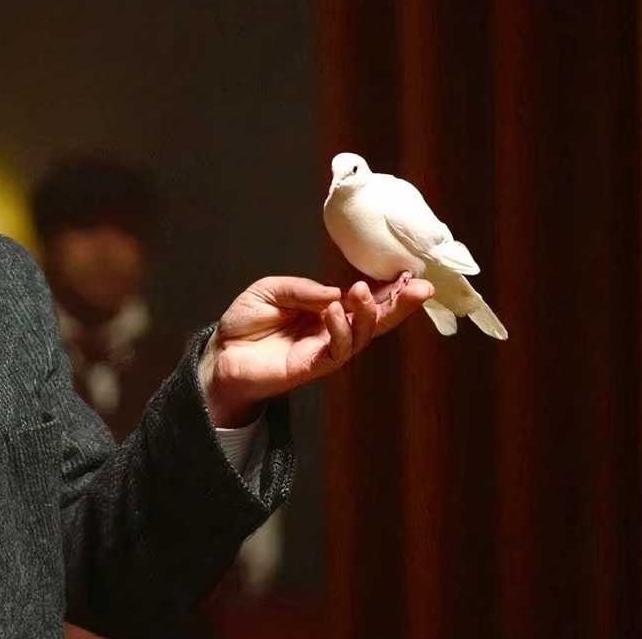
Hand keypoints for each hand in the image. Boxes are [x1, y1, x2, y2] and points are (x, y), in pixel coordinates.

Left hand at [201, 275, 433, 426]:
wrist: (220, 353)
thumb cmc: (246, 322)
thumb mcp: (272, 290)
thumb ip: (304, 290)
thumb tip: (337, 291)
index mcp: (328, 309)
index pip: (366, 299)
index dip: (389, 288)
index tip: (410, 272)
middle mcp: (333, 330)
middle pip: (376, 320)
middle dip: (401, 305)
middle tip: (421, 287)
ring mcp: (324, 350)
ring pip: (362, 336)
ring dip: (368, 313)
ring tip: (361, 292)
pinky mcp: (311, 367)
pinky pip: (336, 351)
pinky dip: (340, 330)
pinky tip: (334, 312)